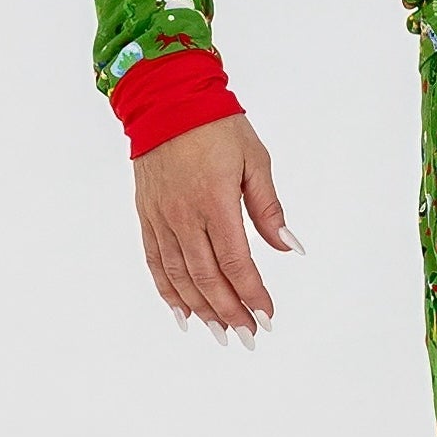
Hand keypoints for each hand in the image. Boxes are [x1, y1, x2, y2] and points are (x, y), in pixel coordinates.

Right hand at [134, 113, 295, 342]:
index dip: (252, 294)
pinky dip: (167, 290)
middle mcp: (184, 217)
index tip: (268, 316)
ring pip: (179, 276)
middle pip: (207, 278)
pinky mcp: (146, 215)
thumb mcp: (256, 162)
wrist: (167, 100)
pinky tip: (182, 312)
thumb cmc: (218, 127)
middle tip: (249, 336)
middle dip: (229, 312)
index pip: (236, 263)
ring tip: (220, 333)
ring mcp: (161, 218)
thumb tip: (289, 248)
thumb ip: (269, 210)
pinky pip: (155, 261)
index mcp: (215, 203)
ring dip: (200, 309)